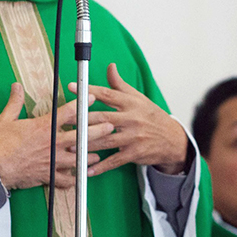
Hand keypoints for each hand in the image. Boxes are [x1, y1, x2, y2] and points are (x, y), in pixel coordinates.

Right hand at [0, 82, 113, 189]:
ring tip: (99, 154)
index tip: (93, 99)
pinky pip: (66, 179)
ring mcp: (53, 160)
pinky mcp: (49, 175)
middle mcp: (53, 143)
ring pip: (79, 158)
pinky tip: (80, 177)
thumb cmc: (0, 144)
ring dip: (90, 156)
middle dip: (98, 130)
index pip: (69, 112)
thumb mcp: (6, 119)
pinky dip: (74, 178)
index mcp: (44, 127)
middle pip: (82, 136)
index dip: (83, 104)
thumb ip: (15, 102)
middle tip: (110, 126)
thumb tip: (16, 86)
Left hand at [71, 63, 190, 176]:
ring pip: (106, 140)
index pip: (107, 94)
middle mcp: (132, 118)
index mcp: (130, 103)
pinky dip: (101, 166)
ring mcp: (133, 136)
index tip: (72, 87)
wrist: (172, 138)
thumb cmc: (151, 116)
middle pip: (103, 117)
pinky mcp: (135, 153)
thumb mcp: (138, 98)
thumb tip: (110, 66)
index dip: (89, 90)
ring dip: (87, 144)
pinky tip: (88, 169)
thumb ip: (120, 84)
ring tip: (70, 146)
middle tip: (64, 120)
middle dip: (82, 119)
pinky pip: (115, 160)